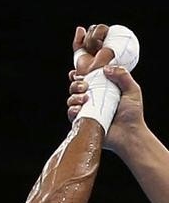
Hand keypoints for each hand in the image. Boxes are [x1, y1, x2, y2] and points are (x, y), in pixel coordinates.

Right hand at [66, 25, 145, 151]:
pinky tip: (79, 108)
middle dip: (76, 84)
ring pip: (71, 99)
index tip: (81, 73)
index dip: (80, 75)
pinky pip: (71, 114)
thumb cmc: (132, 114)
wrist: (128, 134)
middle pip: (75, 87)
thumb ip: (122, 75)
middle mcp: (92, 100)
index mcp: (102, 90)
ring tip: (84, 98)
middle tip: (84, 86)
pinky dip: (72, 109)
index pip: (87, 79)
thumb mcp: (132, 90)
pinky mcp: (82, 122)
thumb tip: (105, 68)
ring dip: (74, 96)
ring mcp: (86, 111)